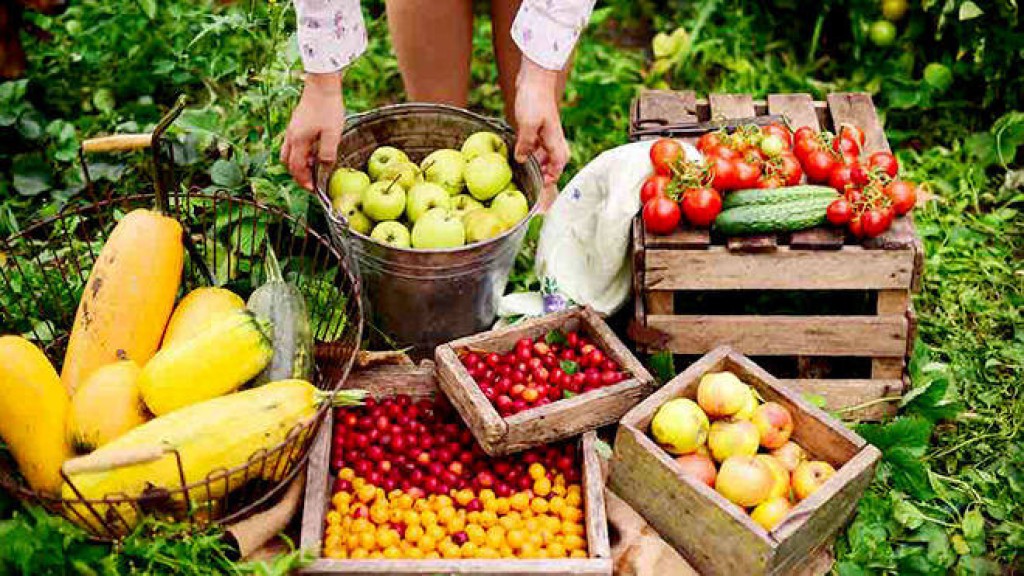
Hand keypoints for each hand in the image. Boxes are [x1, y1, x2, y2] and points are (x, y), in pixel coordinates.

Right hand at [281, 72, 344, 190]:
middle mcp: (291, 136)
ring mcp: (292, 128)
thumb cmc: (328, 108)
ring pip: (288, 152)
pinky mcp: (296, 122)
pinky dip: (299, 152)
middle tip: (311, 181)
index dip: (304, 181)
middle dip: (298, 174)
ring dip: (298, 163)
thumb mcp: (333, 133)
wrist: (322, 84)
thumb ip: (328, 153)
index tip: (313, 189)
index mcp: (298, 141)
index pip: (296, 168)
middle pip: (288, 162)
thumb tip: (324, 167)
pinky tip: (313, 149)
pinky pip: (292, 143)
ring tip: (313, 166)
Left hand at [513, 58, 569, 185]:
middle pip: (555, 160)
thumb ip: (525, 144)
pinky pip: (537, 142)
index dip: (553, 176)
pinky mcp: (538, 124)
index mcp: (554, 139)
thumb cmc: (534, 99)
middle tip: (536, 179)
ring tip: (527, 168)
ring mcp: (546, 130)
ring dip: (539, 161)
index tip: (544, 185)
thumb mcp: (528, 125)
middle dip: (548, 171)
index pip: (559, 164)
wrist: (535, 77)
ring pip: (546, 151)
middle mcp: (553, 137)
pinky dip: (532, 149)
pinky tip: (521, 151)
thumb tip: (522, 159)